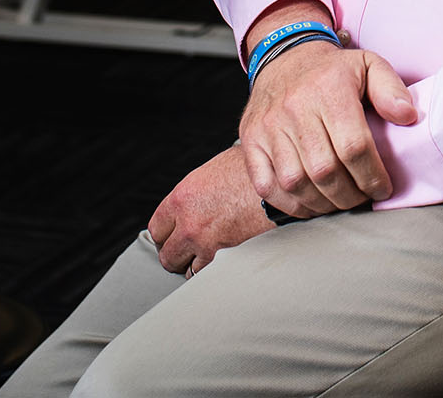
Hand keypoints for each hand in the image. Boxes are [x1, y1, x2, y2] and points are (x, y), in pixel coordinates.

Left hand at [148, 146, 274, 275]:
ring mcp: (208, 244)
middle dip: (177, 255)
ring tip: (210, 257)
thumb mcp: (220, 166)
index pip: (156, 228)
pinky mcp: (229, 258)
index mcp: (183, 197)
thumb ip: (202, 185)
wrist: (285, 182)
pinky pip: (212, 275)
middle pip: (167, 255)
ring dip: (197, 265)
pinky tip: (225, 261)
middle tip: (187, 252)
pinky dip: (217, 271)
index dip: (165, 235)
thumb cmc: (259, 169)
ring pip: (188, 271)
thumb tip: (202, 191)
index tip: (172, 237)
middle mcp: (190, 224)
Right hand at [238, 42, 418, 217]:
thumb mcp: (370, 65)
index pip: (354, 146)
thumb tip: (408, 117)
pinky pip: (267, 185)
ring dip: (323, 203)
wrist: (285, 58)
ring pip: (296, 182)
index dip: (372, 176)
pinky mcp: (251, 140)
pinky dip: (291, 204)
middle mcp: (295, 108)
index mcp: (329, 89)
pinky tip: (312, 204)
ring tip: (340, 202)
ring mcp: (269, 127)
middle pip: (324, 170)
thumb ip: (391, 90)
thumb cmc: (332, 70)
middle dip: (350, 195)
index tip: (382, 188)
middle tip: (362, 198)